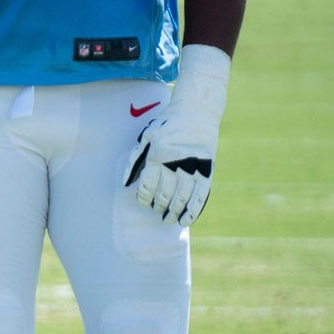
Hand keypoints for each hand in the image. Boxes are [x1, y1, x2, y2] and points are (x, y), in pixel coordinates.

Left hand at [127, 44, 228, 226]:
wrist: (196, 112)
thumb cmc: (166, 126)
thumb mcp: (146, 138)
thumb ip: (134, 161)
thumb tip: (125, 184)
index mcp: (158, 154)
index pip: (148, 184)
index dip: (144, 197)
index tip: (144, 203)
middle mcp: (175, 161)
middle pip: (166, 192)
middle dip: (160, 206)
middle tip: (157, 214)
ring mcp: (194, 166)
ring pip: (183, 196)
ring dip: (175, 211)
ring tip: (169, 220)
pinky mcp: (207, 169)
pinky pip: (201, 194)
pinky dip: (194, 208)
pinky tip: (187, 220)